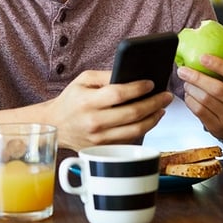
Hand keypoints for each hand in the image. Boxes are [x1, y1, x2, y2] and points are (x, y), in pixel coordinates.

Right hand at [44, 70, 173, 150]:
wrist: (55, 125)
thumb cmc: (71, 99)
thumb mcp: (82, 80)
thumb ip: (105, 75)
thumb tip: (130, 75)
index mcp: (87, 101)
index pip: (118, 94)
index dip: (138, 88)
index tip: (151, 83)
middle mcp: (93, 121)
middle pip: (132, 113)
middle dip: (154, 103)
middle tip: (166, 96)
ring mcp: (99, 138)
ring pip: (135, 130)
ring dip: (153, 118)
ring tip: (162, 108)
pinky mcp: (104, 148)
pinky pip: (129, 139)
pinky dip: (143, 128)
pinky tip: (149, 119)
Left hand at [176, 33, 222, 144]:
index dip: (219, 64)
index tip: (202, 56)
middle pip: (217, 89)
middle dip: (197, 77)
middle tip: (183, 69)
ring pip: (205, 101)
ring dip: (191, 88)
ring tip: (186, 80)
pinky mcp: (218, 128)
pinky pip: (199, 112)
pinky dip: (190, 100)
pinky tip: (189, 93)